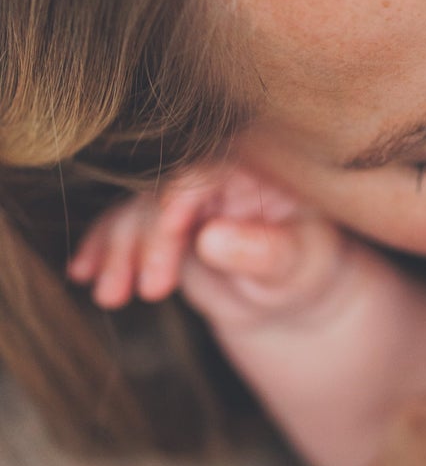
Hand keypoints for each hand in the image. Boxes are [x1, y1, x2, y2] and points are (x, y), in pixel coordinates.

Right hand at [68, 163, 365, 335]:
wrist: (287, 297)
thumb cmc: (303, 273)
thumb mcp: (296, 267)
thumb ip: (261, 251)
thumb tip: (212, 238)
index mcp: (251, 167)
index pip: (207, 174)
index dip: (184, 199)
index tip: (173, 230)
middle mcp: (209, 174)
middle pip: (162, 194)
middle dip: (149, 242)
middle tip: (152, 290)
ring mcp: (179, 197)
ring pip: (135, 213)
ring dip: (118, 254)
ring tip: (112, 297)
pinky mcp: (157, 221)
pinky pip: (121, 227)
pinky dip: (101, 250)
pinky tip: (83, 273)